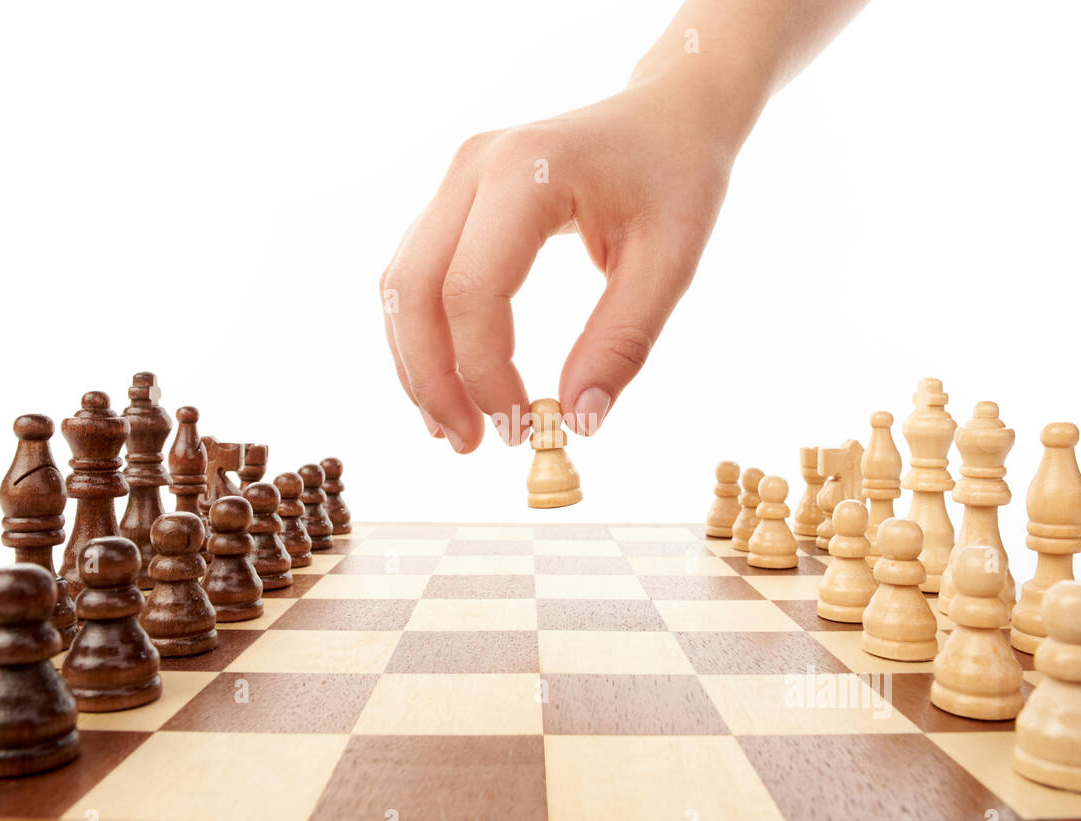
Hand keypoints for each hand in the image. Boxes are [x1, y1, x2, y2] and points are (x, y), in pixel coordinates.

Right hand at [380, 75, 735, 451]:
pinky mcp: (454, 200)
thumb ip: (623, 342)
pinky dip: (425, 336)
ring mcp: (456, 179)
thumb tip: (577, 421)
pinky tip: (451, 385)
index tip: (523, 428)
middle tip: (468, 444)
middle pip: (415, 289)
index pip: (474, 291)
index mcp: (527, 172)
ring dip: (417, 364)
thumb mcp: (670, 261)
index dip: (485, 373)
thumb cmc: (677, 178)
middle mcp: (473, 168)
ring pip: (403, 286)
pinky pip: (418, 276)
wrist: (667, 114)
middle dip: (431, 379)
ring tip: (453, 428)